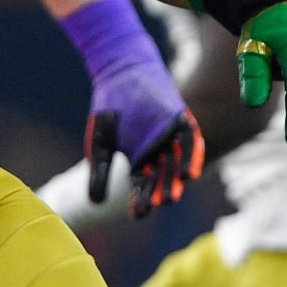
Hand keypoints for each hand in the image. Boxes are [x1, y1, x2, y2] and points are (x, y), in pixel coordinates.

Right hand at [63, 0, 203, 218]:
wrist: (120, 72)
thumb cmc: (109, 109)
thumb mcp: (99, 144)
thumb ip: (99, 173)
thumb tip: (95, 204)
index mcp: (139, 162)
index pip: (142, 188)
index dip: (141, 202)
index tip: (137, 214)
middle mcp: (159, 154)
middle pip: (162, 179)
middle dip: (159, 193)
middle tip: (155, 205)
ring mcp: (171, 139)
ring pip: (177, 165)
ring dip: (176, 181)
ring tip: (172, 197)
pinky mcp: (181, 122)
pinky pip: (190, 142)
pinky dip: (191, 157)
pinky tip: (190, 174)